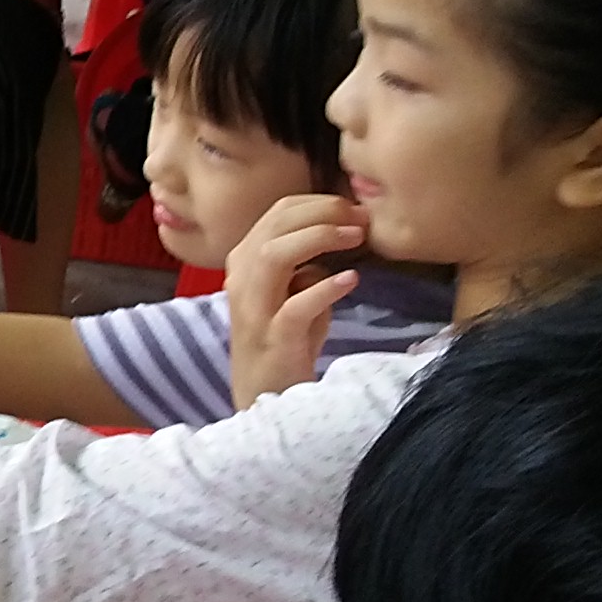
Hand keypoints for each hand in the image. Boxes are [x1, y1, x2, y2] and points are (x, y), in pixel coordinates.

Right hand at [224, 191, 366, 408]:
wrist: (264, 398)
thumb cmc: (284, 343)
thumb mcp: (291, 295)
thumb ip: (305, 266)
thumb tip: (336, 238)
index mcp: (244, 263)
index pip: (278, 213)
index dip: (318, 203)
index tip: (353, 209)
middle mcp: (242, 280)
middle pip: (276, 225)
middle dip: (323, 213)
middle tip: (360, 218)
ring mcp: (254, 309)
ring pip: (275, 255)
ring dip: (319, 238)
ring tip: (355, 238)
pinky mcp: (273, 338)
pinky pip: (295, 305)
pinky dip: (324, 288)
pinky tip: (350, 280)